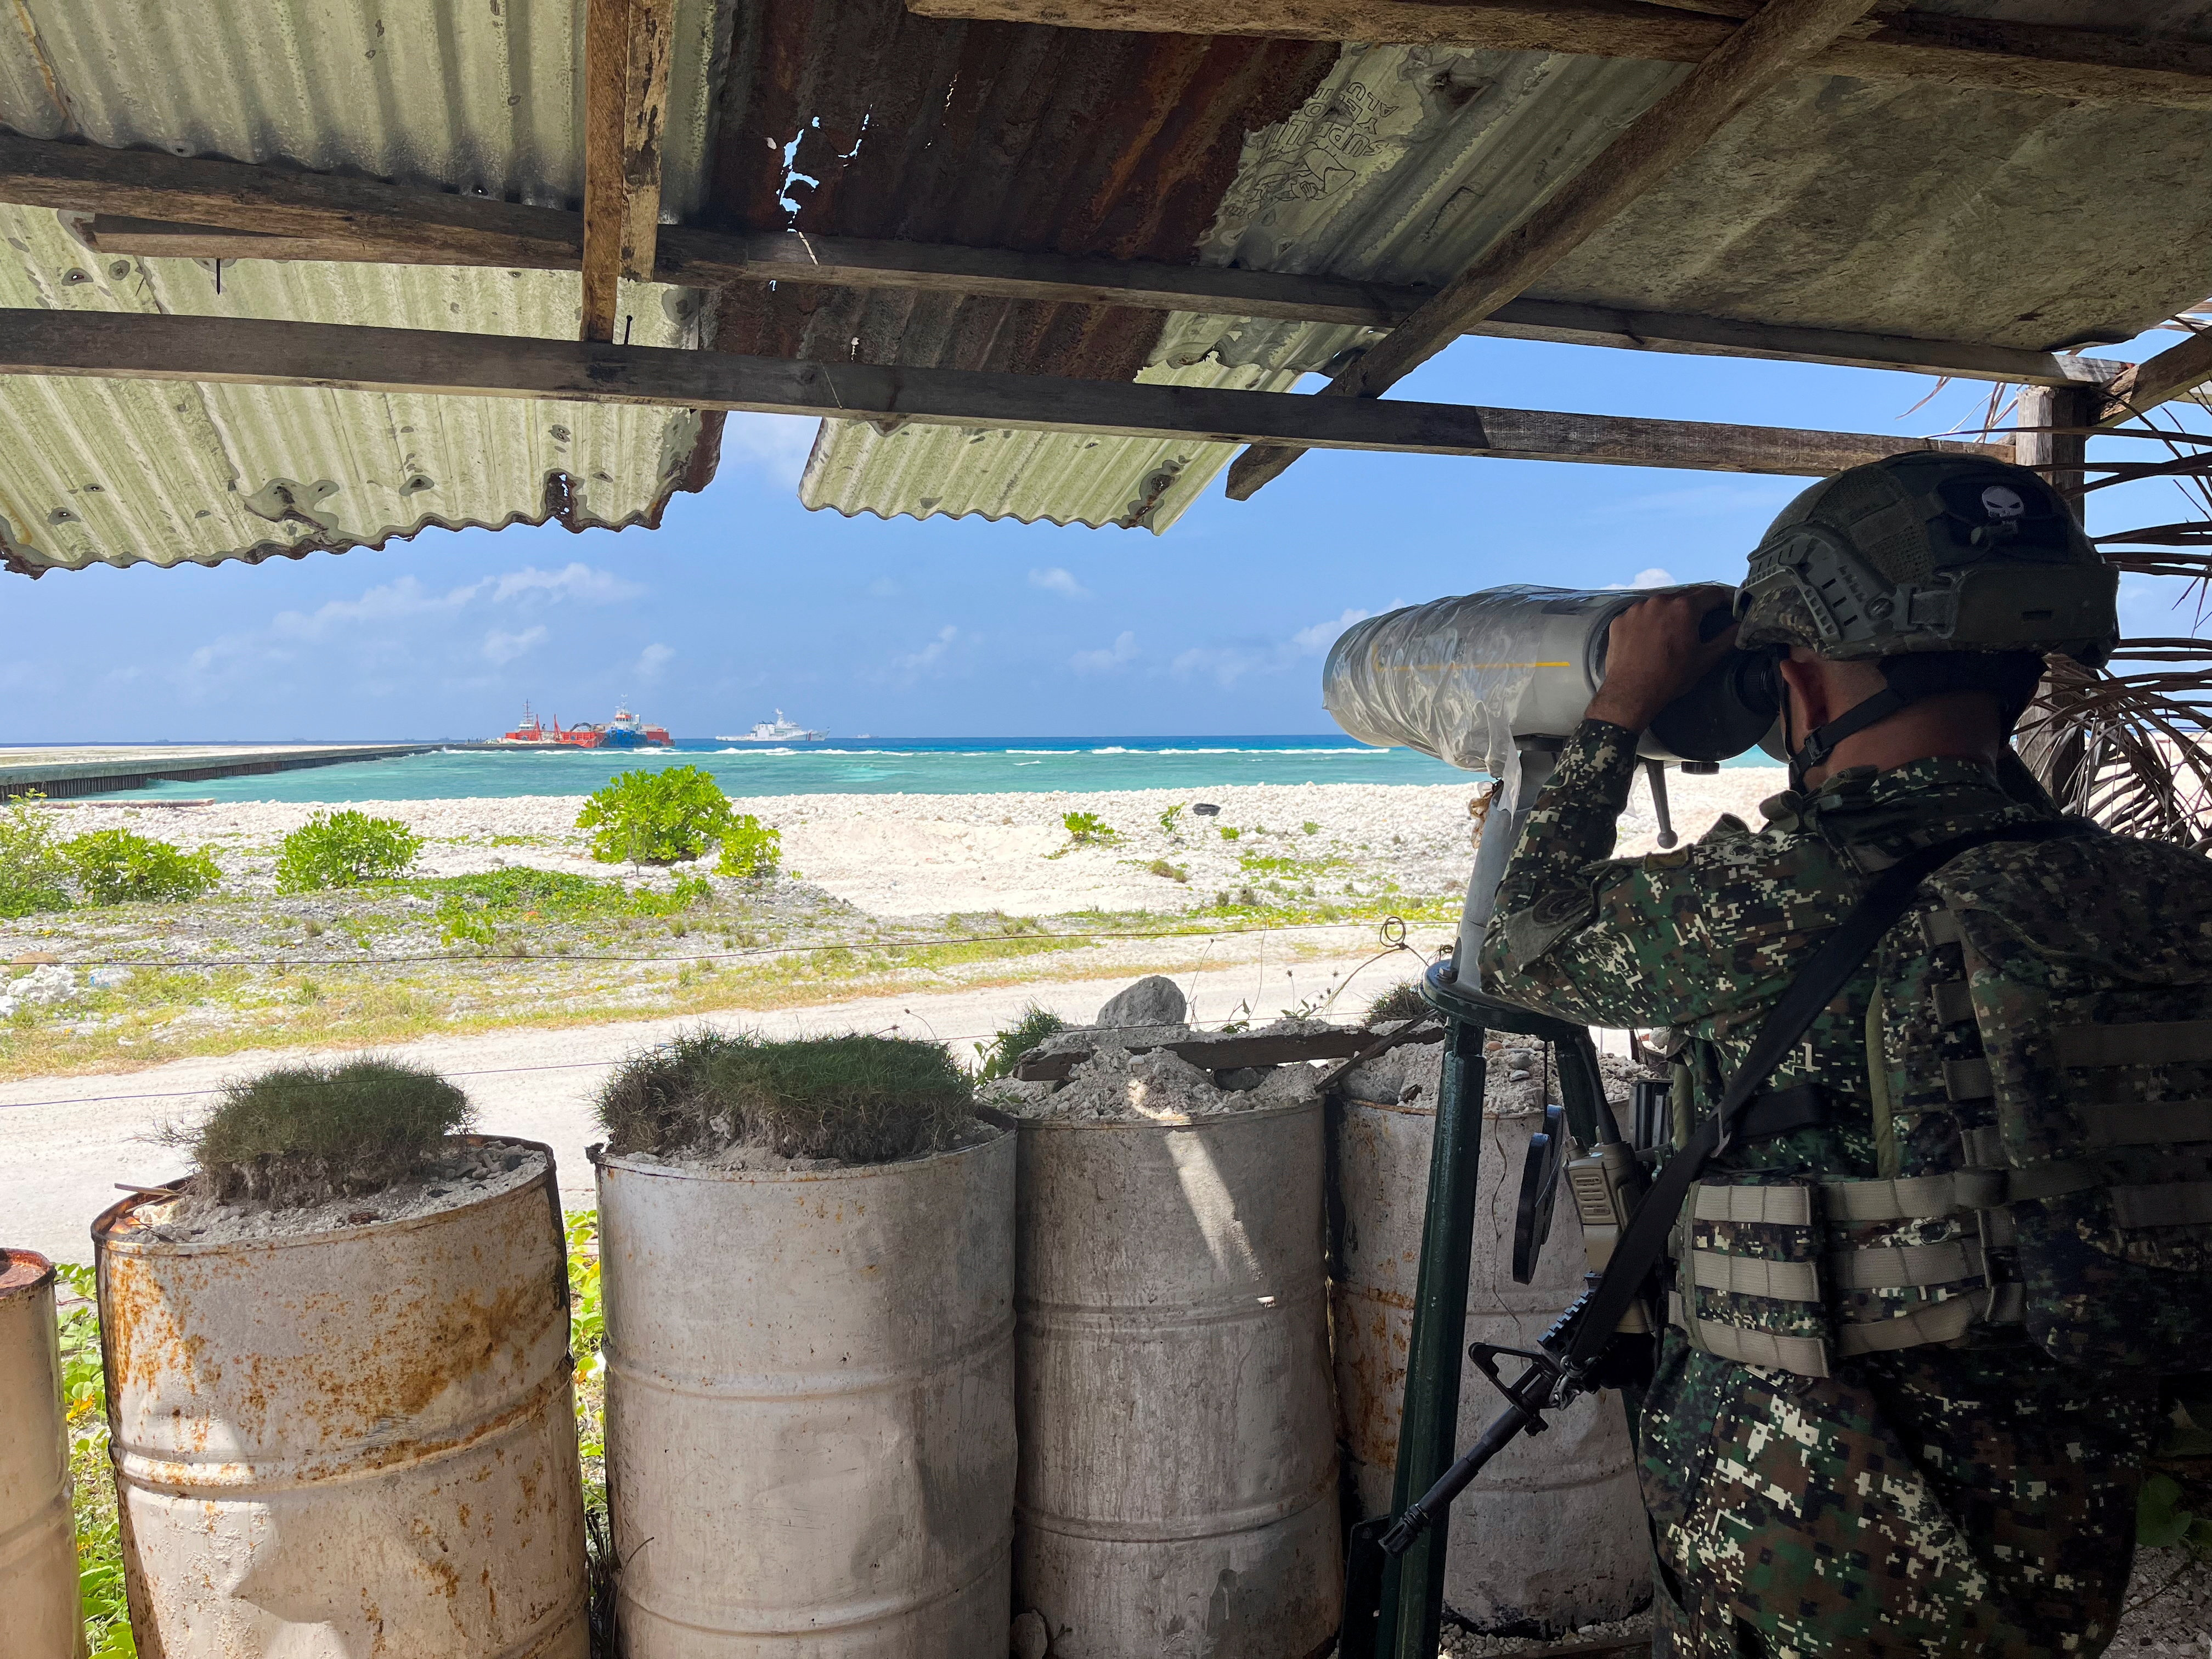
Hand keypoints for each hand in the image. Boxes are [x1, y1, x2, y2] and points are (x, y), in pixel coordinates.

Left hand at [1584, 587, 1739, 732]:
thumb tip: (1741, 626)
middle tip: (1701, 621)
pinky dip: (1648, 621)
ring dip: (1670, 612)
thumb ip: (1727, 639)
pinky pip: (1640, 614)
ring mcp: (1637, 609)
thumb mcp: (1705, 659)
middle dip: (1696, 606)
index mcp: (1684, 608)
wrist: (1630, 693)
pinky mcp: (1620, 619)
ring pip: (1660, 603)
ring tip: (1673, 630)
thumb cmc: (1670, 677)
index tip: (1726, 608)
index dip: (1722, 600)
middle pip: (1685, 596)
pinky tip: (1649, 637)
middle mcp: (1659, 601)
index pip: (1711, 594)